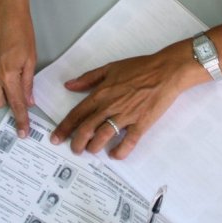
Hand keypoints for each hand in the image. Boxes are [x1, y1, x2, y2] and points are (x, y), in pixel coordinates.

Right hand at [0, 0, 36, 137]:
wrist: (3, 8)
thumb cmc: (21, 29)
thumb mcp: (31, 57)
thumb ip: (28, 82)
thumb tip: (28, 101)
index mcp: (7, 74)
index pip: (15, 104)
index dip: (20, 120)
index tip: (23, 132)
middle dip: (8, 102)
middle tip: (18, 90)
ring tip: (7, 72)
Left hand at [51, 43, 201, 159]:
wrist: (165, 71)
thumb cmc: (139, 67)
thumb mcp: (110, 68)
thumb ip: (88, 78)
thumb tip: (69, 85)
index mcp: (101, 93)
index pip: (77, 114)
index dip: (64, 128)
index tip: (56, 138)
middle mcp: (110, 106)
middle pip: (86, 129)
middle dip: (77, 143)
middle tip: (74, 149)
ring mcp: (126, 116)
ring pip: (103, 137)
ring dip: (94, 147)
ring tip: (92, 151)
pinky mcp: (141, 124)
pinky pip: (128, 142)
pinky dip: (119, 152)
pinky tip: (115, 155)